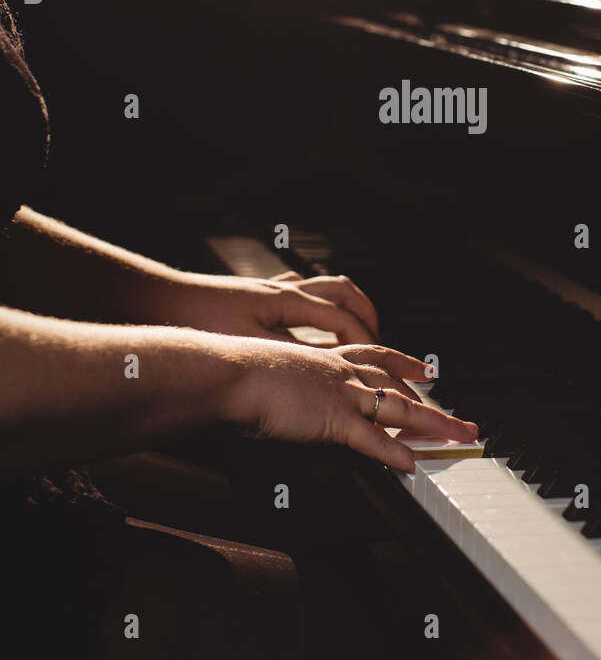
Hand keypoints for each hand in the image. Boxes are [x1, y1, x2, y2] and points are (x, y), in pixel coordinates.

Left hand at [163, 271, 380, 344]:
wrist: (160, 301)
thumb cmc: (200, 322)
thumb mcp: (248, 346)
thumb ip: (289, 356)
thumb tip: (324, 370)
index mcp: (287, 301)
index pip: (343, 318)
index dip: (367, 341)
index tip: (381, 364)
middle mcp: (285, 289)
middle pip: (344, 293)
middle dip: (368, 317)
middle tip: (382, 343)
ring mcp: (271, 289)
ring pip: (324, 288)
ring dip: (347, 307)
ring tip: (358, 330)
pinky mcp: (257, 295)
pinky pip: (301, 292)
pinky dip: (318, 306)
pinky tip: (312, 323)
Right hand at [225, 340, 475, 472]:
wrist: (230, 373)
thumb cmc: (239, 373)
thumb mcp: (272, 372)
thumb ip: (288, 385)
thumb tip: (284, 397)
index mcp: (326, 358)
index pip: (377, 357)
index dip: (406, 364)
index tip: (428, 370)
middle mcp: (341, 373)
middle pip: (400, 386)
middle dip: (435, 406)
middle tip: (462, 420)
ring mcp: (340, 395)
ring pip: (399, 409)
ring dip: (433, 427)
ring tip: (458, 440)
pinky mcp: (332, 419)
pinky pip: (372, 439)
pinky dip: (395, 452)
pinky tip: (413, 464)